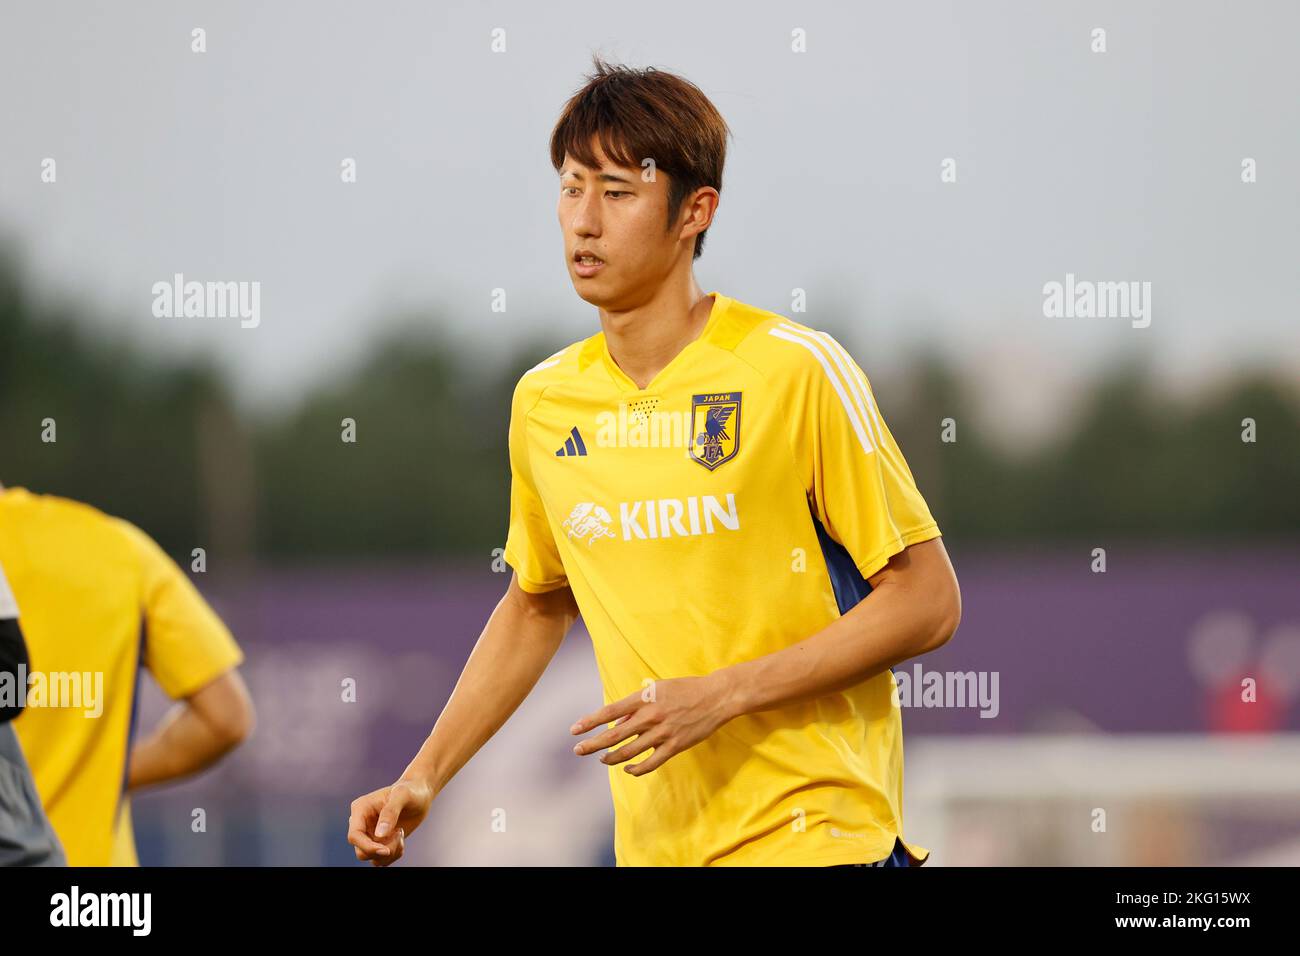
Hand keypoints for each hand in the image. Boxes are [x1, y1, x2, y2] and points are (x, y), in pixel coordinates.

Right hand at [347, 778, 433, 865]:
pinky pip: (380, 859)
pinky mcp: (378, 842)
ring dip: (389, 853)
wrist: (420, 796)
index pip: (354, 835)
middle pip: (361, 851)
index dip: (367, 847)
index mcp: (360, 809)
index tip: (386, 850)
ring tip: (400, 833)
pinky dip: (393, 855)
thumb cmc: (410, 791)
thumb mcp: (402, 795)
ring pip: (371, 857)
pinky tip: (401, 839)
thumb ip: (390, 813)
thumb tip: (379, 835)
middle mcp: (361, 823)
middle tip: (399, 834)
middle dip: (381, 850)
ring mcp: (369, 834)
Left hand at [570, 673, 736, 776]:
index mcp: (644, 698)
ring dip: (611, 758)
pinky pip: (650, 763)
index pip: (610, 712)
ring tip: (601, 759)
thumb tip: (618, 724)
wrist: (716, 697)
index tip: (575, 730)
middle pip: (614, 735)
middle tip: (578, 750)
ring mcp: (663, 733)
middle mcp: (650, 716)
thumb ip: (636, 706)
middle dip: (593, 744)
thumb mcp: (658, 688)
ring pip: (629, 752)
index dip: (590, 722)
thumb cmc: (685, 689)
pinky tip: (627, 769)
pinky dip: (636, 769)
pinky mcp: (675, 746)